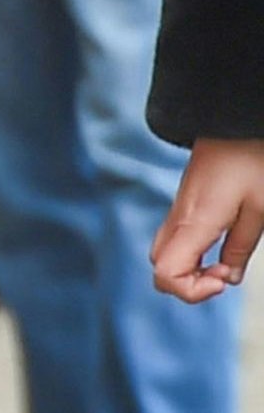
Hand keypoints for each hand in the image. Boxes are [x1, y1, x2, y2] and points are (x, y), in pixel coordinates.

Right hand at [154, 138, 263, 302]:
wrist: (232, 122)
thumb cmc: (251, 160)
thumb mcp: (261, 208)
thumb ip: (242, 246)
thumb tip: (229, 276)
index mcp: (193, 224)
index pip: (166, 274)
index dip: (192, 290)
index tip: (223, 279)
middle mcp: (177, 221)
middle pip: (159, 268)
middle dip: (188, 284)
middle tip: (224, 274)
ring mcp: (177, 213)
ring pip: (164, 255)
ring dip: (189, 270)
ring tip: (223, 263)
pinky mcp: (184, 206)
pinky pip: (174, 241)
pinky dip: (190, 255)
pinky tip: (218, 246)